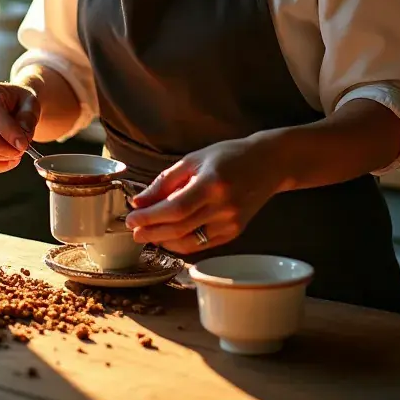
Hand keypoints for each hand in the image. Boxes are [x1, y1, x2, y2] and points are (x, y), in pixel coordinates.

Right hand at [0, 81, 40, 173]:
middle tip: (21, 151)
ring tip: (17, 154)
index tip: (23, 144)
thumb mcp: (31, 103)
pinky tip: (9, 159)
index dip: (7, 130)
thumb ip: (28, 119)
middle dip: (1, 147)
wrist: (15, 106)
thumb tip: (21, 142)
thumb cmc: (22, 103)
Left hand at [124, 135, 283, 253]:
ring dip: (164, 241)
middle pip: (180, 228)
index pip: (175, 208)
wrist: (268, 164)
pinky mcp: (235, 232)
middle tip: (132, 231)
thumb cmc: (228, 156)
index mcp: (211, 184)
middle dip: (152, 232)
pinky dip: (182, 243)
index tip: (131, 218)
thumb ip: (165, 181)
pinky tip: (168, 237)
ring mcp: (231, 223)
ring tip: (146, 235)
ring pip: (190, 241)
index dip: (150, 217)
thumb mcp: (193, 160)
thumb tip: (139, 201)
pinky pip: (203, 244)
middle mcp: (223, 207)